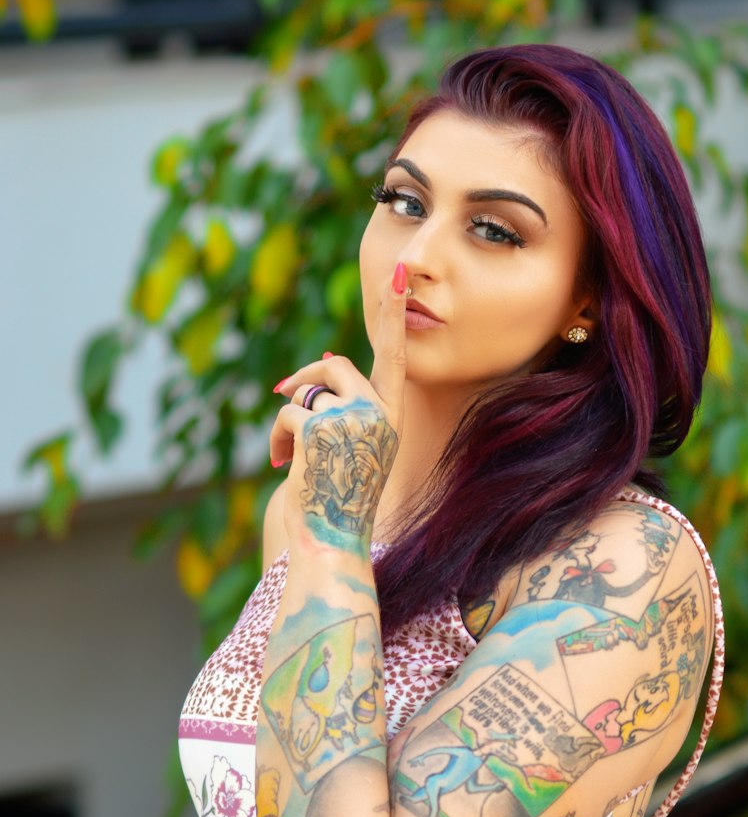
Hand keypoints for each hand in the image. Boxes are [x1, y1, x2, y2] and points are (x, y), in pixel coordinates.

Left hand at [269, 262, 407, 550]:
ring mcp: (354, 420)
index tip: (400, 275)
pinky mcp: (323, 428)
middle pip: (336, 368)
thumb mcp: (350, 448)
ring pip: (307, 393)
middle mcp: (380, 415)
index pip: (394, 358)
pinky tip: (282, 463)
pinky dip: (277, 436)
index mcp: (392, 419)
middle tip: (283, 392)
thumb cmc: (336, 502)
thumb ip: (345, 407)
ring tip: (288, 454)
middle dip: (306, 379)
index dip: (394, 316)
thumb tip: (325, 361)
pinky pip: (288, 413)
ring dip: (288, 420)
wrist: (331, 541)